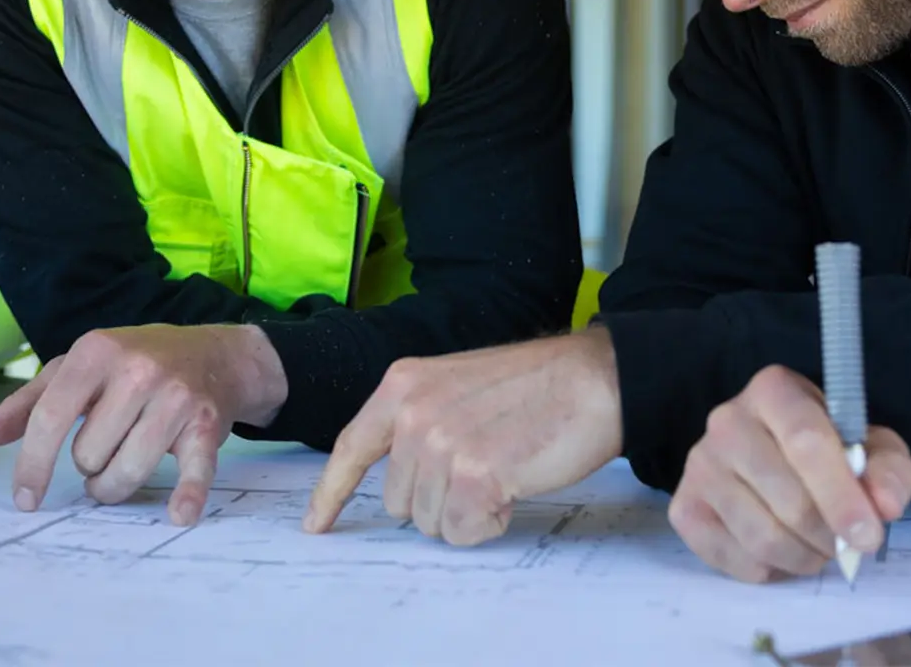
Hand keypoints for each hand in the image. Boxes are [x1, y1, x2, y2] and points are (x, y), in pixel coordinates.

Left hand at [0, 324, 285, 525]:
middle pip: (88, 455)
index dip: (32, 465)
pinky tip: (178, 515)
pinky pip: (192, 471)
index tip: (25, 499)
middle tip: (105, 448)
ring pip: (126, 472)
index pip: (50, 418)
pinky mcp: (207, 425)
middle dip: (90, 464)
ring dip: (116, 485)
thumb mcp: (75, 373)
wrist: (215, 355)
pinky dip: (186, 497)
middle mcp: (136, 370)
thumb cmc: (132, 366)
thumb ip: (24, 407)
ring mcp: (174, 397)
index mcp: (95, 353)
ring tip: (121, 466)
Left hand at [305, 329, 623, 546]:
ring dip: (468, 511)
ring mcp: (441, 444)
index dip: (330, 494)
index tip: (315, 526)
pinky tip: (516, 486)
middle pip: (398, 501)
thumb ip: (421, 421)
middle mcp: (413, 413)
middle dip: (438, 499)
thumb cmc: (538, 387)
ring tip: (505, 469)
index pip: (351, 448)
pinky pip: (464, 530)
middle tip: (486, 466)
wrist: (595, 379)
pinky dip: (490, 523)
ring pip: (430, 521)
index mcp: (403, 385)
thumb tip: (402, 483)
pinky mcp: (474, 475)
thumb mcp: (458, 385)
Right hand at [668, 365, 910, 582]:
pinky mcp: (684, 508)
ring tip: (818, 548)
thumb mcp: (872, 448)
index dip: (841, 496)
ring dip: (804, 557)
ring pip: (762, 535)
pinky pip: (734, 557)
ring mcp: (699, 465)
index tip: (868, 535)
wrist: (773, 455)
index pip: (807, 442)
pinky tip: (782, 552)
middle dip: (828, 534)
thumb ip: (888, 471)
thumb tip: (884, 506)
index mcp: (775, 391)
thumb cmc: (828, 449)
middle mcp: (727, 420)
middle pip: (788, 498)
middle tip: (846, 544)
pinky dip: (770, 569)